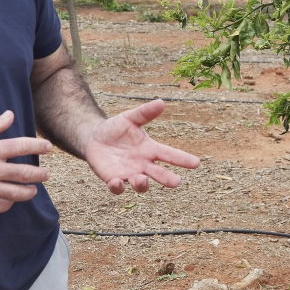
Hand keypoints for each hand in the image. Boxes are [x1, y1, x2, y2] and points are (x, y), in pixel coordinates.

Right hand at [0, 111, 51, 212]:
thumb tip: (11, 114)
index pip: (21, 146)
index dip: (38, 146)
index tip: (48, 147)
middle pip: (24, 173)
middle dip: (40, 174)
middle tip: (47, 174)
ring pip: (15, 193)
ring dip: (29, 192)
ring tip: (33, 190)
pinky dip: (8, 205)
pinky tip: (11, 200)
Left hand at [83, 99, 199, 193]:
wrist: (94, 138)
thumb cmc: (116, 129)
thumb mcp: (129, 118)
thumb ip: (145, 113)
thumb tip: (161, 102)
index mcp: (149, 149)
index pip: (169, 154)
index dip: (182, 159)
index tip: (196, 163)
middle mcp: (142, 164)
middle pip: (159, 174)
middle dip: (167, 179)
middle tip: (177, 182)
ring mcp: (129, 173)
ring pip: (140, 184)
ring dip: (142, 184)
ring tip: (142, 179)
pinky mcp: (113, 179)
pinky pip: (117, 187)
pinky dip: (117, 186)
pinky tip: (117, 181)